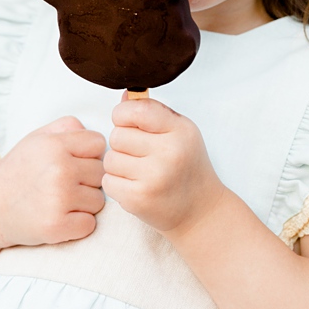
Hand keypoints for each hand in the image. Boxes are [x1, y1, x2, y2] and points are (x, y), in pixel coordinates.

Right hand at [0, 116, 105, 249]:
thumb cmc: (17, 171)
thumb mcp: (36, 138)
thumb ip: (68, 127)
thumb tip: (99, 137)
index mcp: (54, 145)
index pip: (98, 143)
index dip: (86, 154)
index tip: (68, 162)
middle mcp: (58, 169)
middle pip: (101, 173)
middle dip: (85, 180)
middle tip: (58, 185)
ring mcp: (58, 199)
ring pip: (98, 201)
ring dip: (82, 204)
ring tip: (55, 201)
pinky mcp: (57, 226)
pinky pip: (89, 224)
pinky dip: (76, 225)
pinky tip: (56, 217)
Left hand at [104, 96, 222, 235]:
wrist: (201, 212)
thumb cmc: (186, 168)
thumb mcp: (179, 133)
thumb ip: (151, 112)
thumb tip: (124, 96)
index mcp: (180, 131)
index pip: (135, 110)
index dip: (124, 116)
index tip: (131, 125)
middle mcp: (169, 152)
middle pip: (117, 135)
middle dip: (123, 145)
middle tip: (142, 157)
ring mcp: (154, 177)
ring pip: (109, 159)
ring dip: (119, 167)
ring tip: (141, 173)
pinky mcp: (139, 198)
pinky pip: (107, 181)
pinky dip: (117, 185)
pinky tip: (136, 187)